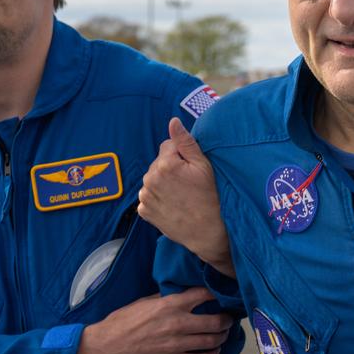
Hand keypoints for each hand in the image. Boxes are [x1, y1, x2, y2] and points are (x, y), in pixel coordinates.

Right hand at [74, 287, 233, 353]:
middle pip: (215, 321)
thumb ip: (165, 298)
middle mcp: (177, 324)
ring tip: (223, 333)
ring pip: (212, 341)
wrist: (106, 348)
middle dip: (227, 319)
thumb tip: (181, 293)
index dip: (217, 293)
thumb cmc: (121, 322)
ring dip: (222, 337)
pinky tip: (214, 351)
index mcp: (169, 305)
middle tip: (229, 318)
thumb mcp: (143, 302)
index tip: (222, 294)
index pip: (203, 294)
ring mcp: (177, 345)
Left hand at [138, 117, 234, 276]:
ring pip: (153, 179)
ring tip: (180, 195)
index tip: (190, 169)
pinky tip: (172, 204)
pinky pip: (148, 196)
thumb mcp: (203, 166)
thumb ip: (185, 141)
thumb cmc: (209, 197)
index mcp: (165, 163)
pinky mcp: (143, 211)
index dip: (181, 156)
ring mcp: (145, 196)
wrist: (206, 232)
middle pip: (158, 162)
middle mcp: (150, 178)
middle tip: (187, 184)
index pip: (168, 145)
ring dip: (163, 183)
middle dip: (170, 168)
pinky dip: (157, 198)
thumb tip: (172, 121)